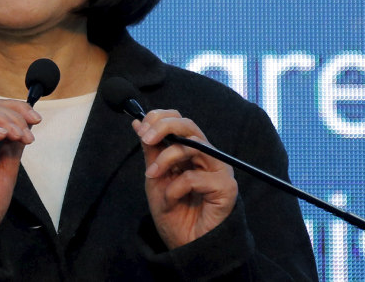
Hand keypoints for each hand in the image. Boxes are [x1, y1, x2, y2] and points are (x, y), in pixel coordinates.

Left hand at [133, 110, 236, 248]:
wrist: (186, 246)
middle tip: (146, 138)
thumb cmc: (174, 214)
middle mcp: (208, 156)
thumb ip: (151, 152)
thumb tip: (138, 124)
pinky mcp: (226, 187)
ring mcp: (219, 170)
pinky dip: (176, 186)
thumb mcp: (155, 178)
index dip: (160, 118)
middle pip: (189, 125)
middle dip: (164, 127)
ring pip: (194, 145)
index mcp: (192, 151)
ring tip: (152, 175)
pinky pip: (195, 177)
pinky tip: (171, 199)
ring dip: (166, 158)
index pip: (180, 122)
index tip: (141, 128)